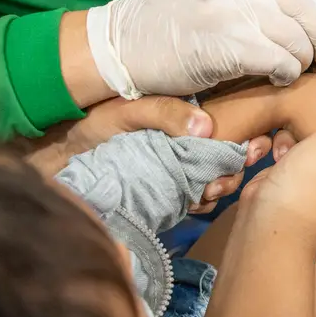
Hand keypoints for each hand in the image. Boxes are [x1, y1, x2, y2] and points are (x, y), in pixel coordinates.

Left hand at [16, 96, 271, 207]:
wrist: (61, 157)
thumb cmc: (94, 126)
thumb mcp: (127, 112)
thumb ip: (164, 113)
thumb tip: (205, 127)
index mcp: (185, 118)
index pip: (231, 126)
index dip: (247, 138)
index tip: (254, 148)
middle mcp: (189, 142)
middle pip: (230, 158)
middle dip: (232, 171)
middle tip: (219, 182)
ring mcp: (181, 169)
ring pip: (218, 181)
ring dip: (218, 190)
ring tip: (205, 194)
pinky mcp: (171, 192)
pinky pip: (198, 200)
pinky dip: (200, 204)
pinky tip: (192, 205)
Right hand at [86, 0, 315, 98]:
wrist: (118, 46)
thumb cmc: (165, 26)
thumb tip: (304, 13)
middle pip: (307, 14)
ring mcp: (233, 9)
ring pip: (298, 40)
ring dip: (301, 63)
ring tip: (290, 72)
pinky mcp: (230, 42)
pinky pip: (282, 61)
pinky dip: (287, 74)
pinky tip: (277, 78)